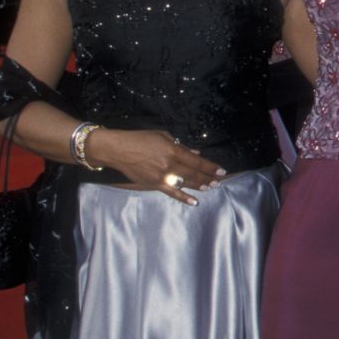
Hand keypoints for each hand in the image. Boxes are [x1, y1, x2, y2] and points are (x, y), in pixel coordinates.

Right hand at [93, 128, 225, 205]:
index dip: (210, 167)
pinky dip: (183, 197)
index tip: (221, 170)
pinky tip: (194, 201)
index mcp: (173, 151)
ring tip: (211, 187)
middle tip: (219, 181)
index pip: (197, 162)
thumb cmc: (140, 139)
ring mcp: (161, 177)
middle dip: (208, 178)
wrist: (117, 150)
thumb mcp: (163, 136)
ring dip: (199, 186)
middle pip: (193, 174)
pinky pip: (171, 192)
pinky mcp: (153, 184)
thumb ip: (181, 146)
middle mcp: (169, 165)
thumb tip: (196, 153)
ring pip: (185, 183)